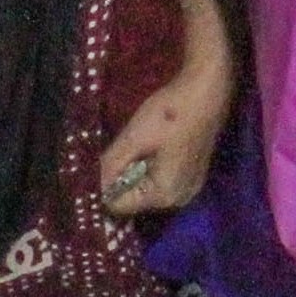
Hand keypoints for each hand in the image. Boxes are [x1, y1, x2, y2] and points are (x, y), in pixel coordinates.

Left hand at [97, 52, 231, 217]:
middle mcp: (179, 200)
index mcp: (165, 195)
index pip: (119, 206)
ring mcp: (188, 189)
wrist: (207, 90)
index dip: (103, 187)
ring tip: (133, 146)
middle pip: (134, 199)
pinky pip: (160, 181)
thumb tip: (88, 187)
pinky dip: (149, 167)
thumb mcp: (133, 138)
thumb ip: (109, 166)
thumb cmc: (171, 113)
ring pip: (146, 189)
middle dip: (119, 178)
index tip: (96, 164)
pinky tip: (150, 146)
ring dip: (133, 171)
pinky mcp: (192, 176)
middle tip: (118, 150)